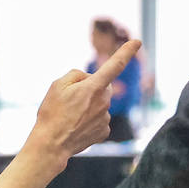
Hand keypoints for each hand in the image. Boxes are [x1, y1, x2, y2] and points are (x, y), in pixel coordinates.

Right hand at [31, 39, 140, 160]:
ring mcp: (105, 118)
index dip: (126, 52)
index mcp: (94, 87)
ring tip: (70, 116)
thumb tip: (88, 78)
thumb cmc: (52, 113)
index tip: (137, 42)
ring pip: (100, 104)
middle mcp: (104, 102)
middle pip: (102, 86)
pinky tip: (77, 126)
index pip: (115, 65)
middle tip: (71, 99)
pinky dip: (89, 120)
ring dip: (88, 106)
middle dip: (91, 88)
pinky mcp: (104, 132)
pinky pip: (99, 119)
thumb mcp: (57, 85)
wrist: (51, 145)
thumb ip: (76, 75)